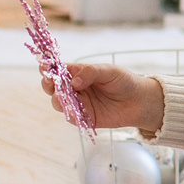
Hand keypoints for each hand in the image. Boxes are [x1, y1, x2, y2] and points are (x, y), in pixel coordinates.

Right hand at [47, 63, 164, 137]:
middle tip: (50, 82)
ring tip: (63, 96)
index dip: (49, 67)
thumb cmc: (124, 82)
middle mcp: (74, 88)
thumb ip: (91, 73)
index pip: (59, 69)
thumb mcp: (109, 71)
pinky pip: (70, 116)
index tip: (44, 66)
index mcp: (78, 73)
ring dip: (57, 99)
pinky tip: (74, 109)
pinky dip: (69, 113)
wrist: (139, 102)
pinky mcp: (83, 117)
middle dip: (48, 84)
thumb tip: (73, 81)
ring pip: (58, 102)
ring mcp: (78, 103)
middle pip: (53, 86)